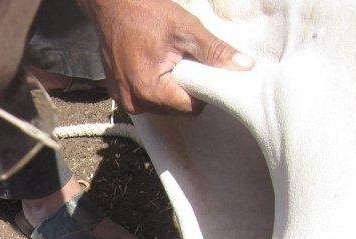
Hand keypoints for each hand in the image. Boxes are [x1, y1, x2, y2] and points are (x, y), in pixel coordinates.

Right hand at [84, 0, 253, 113]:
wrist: (111, 6)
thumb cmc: (146, 13)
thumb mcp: (186, 29)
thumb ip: (215, 52)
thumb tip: (245, 66)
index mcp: (150, 90)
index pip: (190, 108)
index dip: (203, 91)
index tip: (203, 70)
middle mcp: (134, 102)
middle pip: (175, 110)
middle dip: (185, 89)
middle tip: (184, 61)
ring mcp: (123, 100)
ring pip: (161, 106)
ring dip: (170, 88)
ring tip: (167, 61)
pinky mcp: (118, 94)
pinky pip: (146, 99)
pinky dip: (155, 86)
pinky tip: (153, 64)